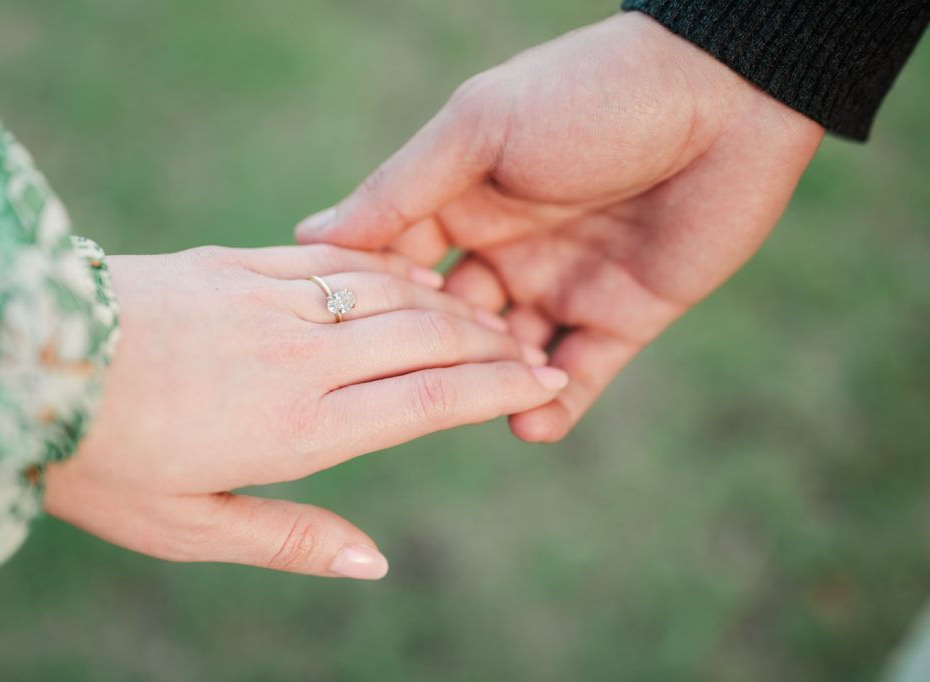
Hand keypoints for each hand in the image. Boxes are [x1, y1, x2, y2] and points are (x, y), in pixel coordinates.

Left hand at [44, 245, 567, 578]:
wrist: (21, 360)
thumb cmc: (100, 461)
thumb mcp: (189, 528)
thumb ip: (291, 540)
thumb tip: (374, 561)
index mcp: (298, 427)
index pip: (428, 399)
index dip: (495, 388)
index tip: (545, 379)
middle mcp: (300, 357)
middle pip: (426, 337)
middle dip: (491, 342)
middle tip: (535, 346)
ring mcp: (271, 302)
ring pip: (390, 293)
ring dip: (449, 302)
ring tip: (489, 313)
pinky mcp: (238, 264)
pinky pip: (335, 260)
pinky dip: (388, 269)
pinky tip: (412, 275)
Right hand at [296, 12, 824, 441]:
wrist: (723, 96)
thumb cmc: (588, 96)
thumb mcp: (477, 131)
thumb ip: (399, 189)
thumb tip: (309, 235)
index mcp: (462, 201)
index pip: (398, 268)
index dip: (373, 304)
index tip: (337, 341)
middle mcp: (506, 249)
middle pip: (449, 323)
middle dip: (432, 355)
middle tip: (407, 387)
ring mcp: (563, 284)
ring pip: (509, 358)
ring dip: (490, 386)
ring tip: (474, 406)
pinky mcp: (622, 315)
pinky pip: (579, 375)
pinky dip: (553, 407)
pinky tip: (529, 424)